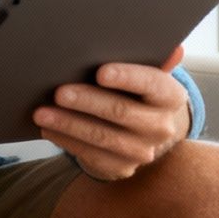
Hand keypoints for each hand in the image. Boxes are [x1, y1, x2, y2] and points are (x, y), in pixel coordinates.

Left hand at [33, 45, 189, 181]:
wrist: (144, 131)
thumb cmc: (137, 91)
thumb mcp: (145, 73)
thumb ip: (152, 59)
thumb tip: (176, 49)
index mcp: (171, 96)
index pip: (152, 83)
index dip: (127, 77)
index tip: (101, 71)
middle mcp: (162, 126)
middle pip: (121, 111)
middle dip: (87, 101)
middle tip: (58, 92)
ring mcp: (143, 151)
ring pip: (102, 136)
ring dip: (69, 124)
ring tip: (42, 113)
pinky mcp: (122, 168)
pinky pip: (91, 155)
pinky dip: (67, 141)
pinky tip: (49, 129)